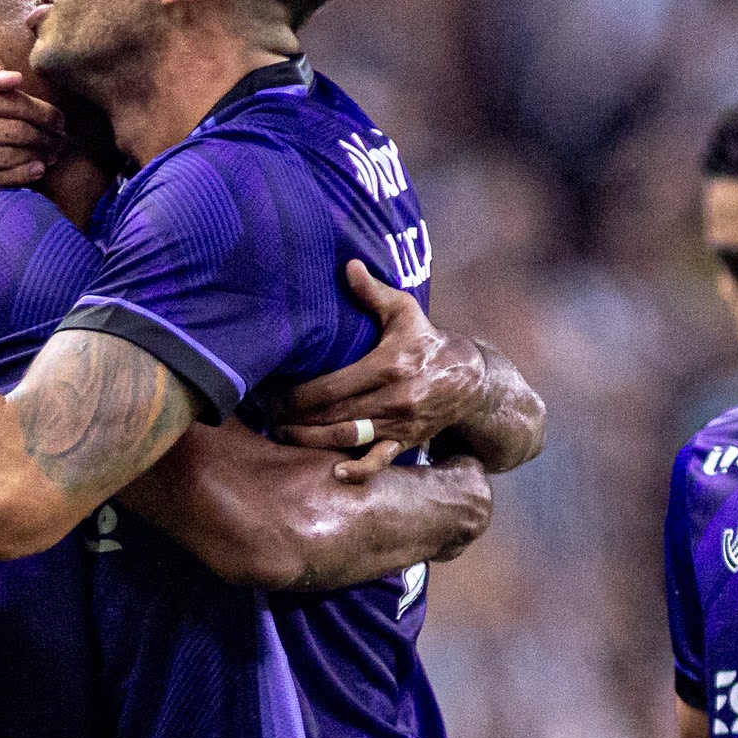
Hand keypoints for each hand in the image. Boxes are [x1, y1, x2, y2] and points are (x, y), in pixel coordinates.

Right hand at [0, 58, 57, 198]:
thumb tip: (16, 79)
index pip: (10, 103)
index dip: (42, 111)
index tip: (59, 117)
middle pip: (13, 130)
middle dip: (45, 134)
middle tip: (62, 137)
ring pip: (5, 156)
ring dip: (37, 154)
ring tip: (54, 152)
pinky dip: (18, 175)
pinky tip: (35, 169)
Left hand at [275, 264, 487, 474]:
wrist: (470, 379)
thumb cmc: (428, 340)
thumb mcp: (405, 311)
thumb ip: (374, 292)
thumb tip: (348, 264)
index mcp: (388, 365)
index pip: (331, 386)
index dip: (296, 394)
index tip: (271, 393)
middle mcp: (395, 398)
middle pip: (333, 415)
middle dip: (295, 418)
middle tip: (267, 416)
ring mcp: (400, 423)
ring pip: (348, 439)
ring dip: (311, 441)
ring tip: (282, 436)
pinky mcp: (406, 441)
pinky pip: (380, 461)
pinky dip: (358, 470)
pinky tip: (334, 473)